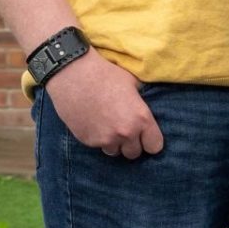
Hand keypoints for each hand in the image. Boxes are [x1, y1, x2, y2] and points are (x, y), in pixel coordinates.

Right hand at [46, 51, 163, 157]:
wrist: (73, 75)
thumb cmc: (106, 73)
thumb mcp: (132, 82)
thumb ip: (141, 101)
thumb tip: (145, 107)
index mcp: (141, 118)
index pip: (155, 146)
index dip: (151, 140)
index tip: (146, 134)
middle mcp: (125, 133)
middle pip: (135, 153)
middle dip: (132, 143)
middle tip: (125, 128)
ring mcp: (105, 139)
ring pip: (115, 152)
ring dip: (115, 143)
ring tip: (109, 125)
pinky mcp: (88, 141)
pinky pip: (98, 146)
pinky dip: (98, 138)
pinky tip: (95, 122)